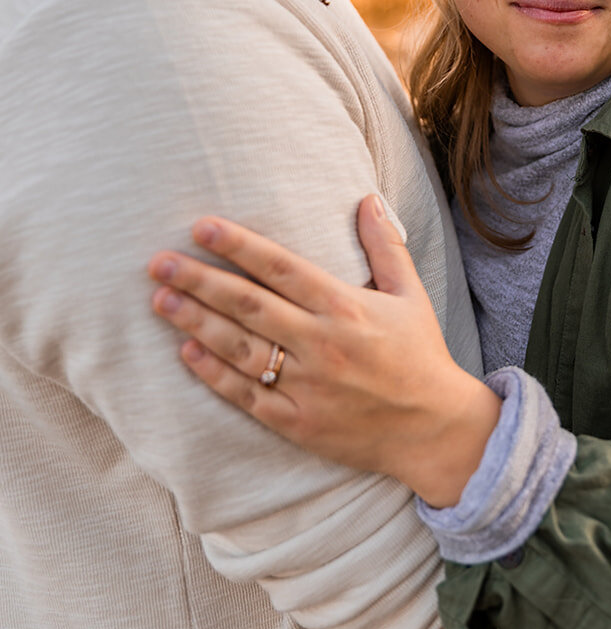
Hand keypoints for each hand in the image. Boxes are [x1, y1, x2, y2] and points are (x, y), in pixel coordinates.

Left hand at [147, 198, 501, 507]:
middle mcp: (321, 344)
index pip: (281, 268)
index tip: (200, 227)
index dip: (238, 245)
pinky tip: (186, 352)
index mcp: (346, 307)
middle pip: (247, 306)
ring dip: (195, 323)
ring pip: (238, 349)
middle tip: (158, 262)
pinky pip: (245, 396)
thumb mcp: (410, 294)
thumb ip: (385, 245)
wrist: (433, 430)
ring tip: (160, 299)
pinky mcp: (297, 423)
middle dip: (199, 281)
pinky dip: (213, 374)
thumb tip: (365, 198)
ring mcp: (307, 386)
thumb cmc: (421, 356)